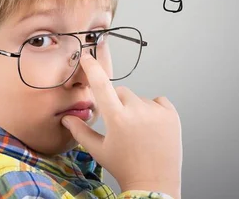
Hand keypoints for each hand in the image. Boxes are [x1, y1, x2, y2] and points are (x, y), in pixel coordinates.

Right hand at [60, 53, 181, 198]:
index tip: (88, 56)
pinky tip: (152, 128)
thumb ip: (81, 131)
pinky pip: (158, 101)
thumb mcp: (99, 151)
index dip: (93, 68)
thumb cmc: (125, 168)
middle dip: (118, 103)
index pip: (101, 85)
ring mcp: (156, 111)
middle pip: (122, 93)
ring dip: (136, 109)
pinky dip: (154, 110)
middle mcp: (137, 110)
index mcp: (117, 118)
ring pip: (139, 99)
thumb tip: (66, 118)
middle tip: (120, 124)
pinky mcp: (171, 114)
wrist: (154, 183)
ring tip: (139, 132)